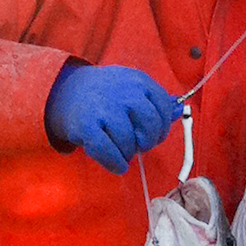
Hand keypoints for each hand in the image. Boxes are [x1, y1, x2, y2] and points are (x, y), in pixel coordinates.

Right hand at [45, 63, 182, 174]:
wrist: (65, 91)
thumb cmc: (106, 96)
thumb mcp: (132, 91)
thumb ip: (156, 103)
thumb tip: (179, 111)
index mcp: (138, 81)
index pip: (163, 108)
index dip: (161, 128)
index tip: (152, 134)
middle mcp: (124, 91)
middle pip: (150, 126)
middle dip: (147, 142)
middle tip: (137, 144)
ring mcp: (105, 107)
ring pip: (130, 143)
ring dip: (127, 154)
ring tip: (119, 148)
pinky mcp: (87, 125)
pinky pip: (110, 153)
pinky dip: (116, 164)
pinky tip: (116, 163)